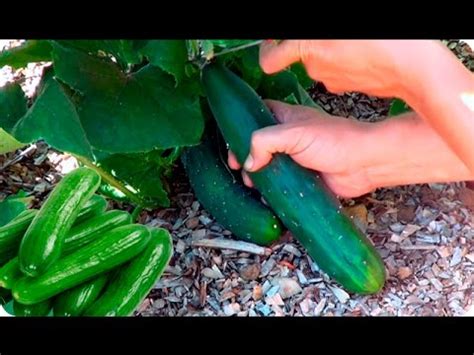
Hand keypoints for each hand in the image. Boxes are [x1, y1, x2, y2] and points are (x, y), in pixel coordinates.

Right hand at [228, 100, 473, 197]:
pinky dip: (271, 189)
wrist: (365, 164)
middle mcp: (290, 137)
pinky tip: (265, 196)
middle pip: (259, 144)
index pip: (258, 114)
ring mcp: (296, 159)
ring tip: (253, 184)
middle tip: (240, 168)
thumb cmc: (333, 141)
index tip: (232, 142)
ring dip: (257, 175)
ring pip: (269, 165)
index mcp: (287, 118)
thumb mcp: (295, 134)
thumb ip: (265, 142)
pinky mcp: (303, 178)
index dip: (242, 126)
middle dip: (246, 156)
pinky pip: (281, 183)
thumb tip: (249, 163)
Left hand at [259, 40, 442, 99]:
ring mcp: (330, 79)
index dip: (268, 50)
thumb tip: (307, 41)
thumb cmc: (386, 42)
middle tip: (332, 36)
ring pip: (319, 60)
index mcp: (309, 47)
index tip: (273, 42)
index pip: (270, 59)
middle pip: (300, 54)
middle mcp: (315, 67)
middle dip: (309, 42)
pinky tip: (359, 50)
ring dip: (327, 48)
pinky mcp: (344, 85)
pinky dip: (340, 59)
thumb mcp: (343, 31)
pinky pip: (335, 68)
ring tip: (350, 40)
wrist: (413, 69)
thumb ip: (312, 38)